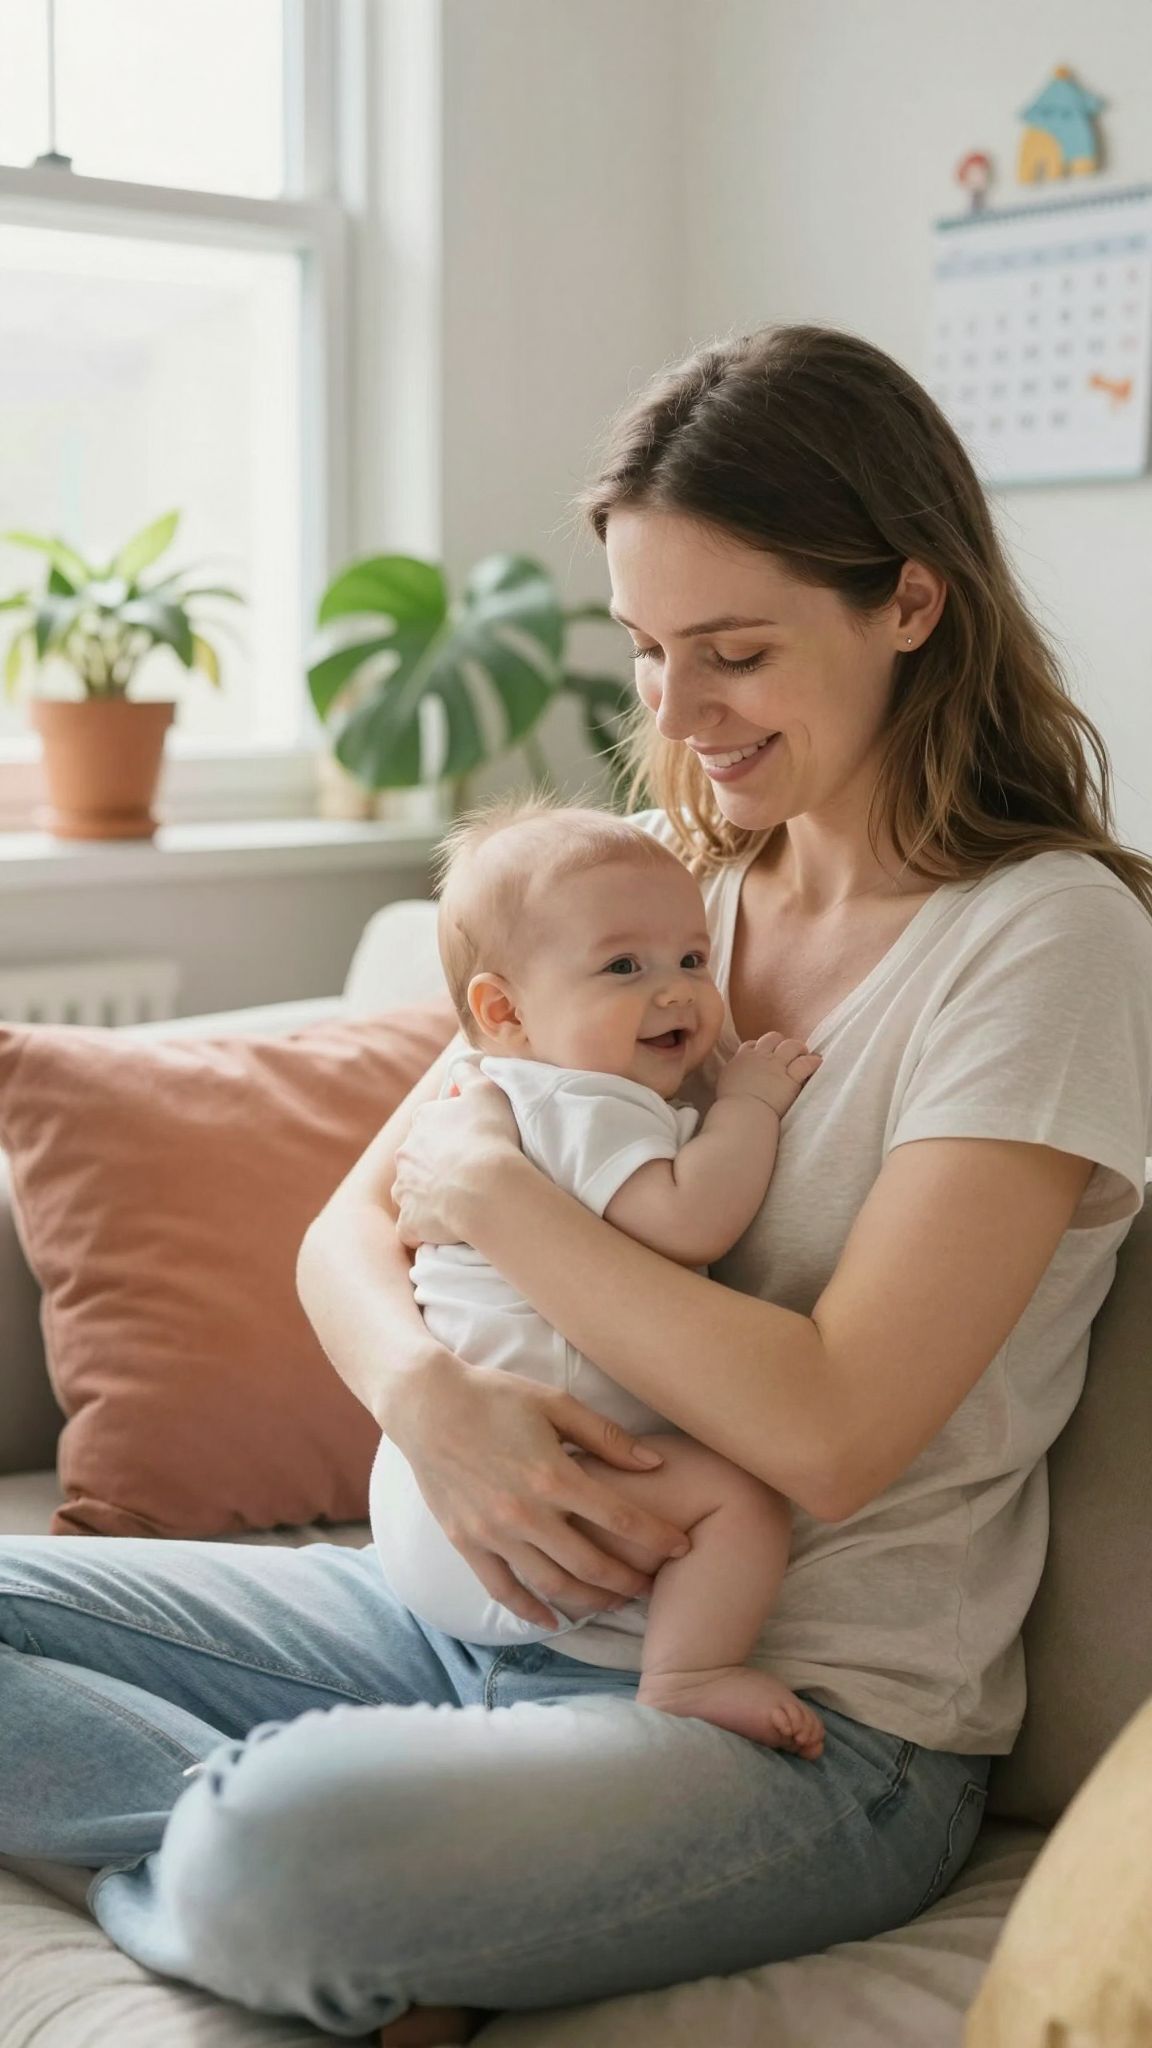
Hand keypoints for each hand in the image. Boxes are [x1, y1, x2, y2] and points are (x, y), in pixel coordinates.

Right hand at [388, 1362, 691, 1627]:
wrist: (426, 1405)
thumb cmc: (496, 1397)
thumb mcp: (555, 1404)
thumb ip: (607, 1438)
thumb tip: (655, 1465)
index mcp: (554, 1476)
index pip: (622, 1519)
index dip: (659, 1538)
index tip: (683, 1546)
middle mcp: (526, 1513)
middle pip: (592, 1565)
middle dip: (630, 1581)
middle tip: (652, 1586)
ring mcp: (493, 1533)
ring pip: (552, 1586)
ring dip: (589, 1602)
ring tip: (614, 1603)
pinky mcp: (467, 1544)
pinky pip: (504, 1590)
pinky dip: (531, 1612)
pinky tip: (553, 1621)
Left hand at [392, 1065, 521, 1248]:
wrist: (485, 1186)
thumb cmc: (490, 1136)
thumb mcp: (487, 1090)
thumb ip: (470, 1075)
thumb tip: (459, 1066)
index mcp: (423, 1122)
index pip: (430, 1124)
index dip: (451, 1134)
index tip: (471, 1145)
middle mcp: (405, 1154)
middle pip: (416, 1158)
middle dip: (434, 1166)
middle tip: (465, 1175)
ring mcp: (404, 1191)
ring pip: (410, 1192)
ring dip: (426, 1197)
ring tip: (456, 1204)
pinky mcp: (408, 1223)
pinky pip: (412, 1227)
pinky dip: (423, 1229)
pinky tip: (443, 1230)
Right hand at [715, 1032, 821, 1117]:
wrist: (743, 1113)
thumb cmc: (731, 1104)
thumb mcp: (724, 1082)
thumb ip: (732, 1074)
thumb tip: (734, 1075)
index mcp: (742, 1058)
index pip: (752, 1044)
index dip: (760, 1047)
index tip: (764, 1054)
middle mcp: (760, 1057)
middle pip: (773, 1038)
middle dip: (781, 1043)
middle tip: (788, 1052)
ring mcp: (776, 1066)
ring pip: (791, 1045)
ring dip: (798, 1048)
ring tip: (804, 1054)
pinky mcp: (790, 1078)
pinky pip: (805, 1063)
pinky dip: (812, 1061)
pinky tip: (816, 1062)